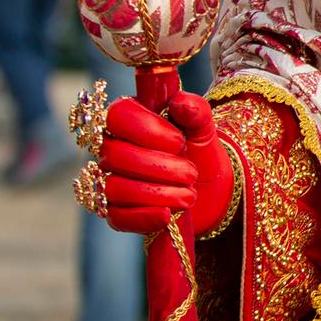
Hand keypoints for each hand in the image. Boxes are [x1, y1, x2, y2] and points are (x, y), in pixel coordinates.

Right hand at [92, 93, 235, 236]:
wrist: (210, 189)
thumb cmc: (199, 152)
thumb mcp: (204, 130)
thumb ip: (196, 112)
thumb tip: (181, 102)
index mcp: (130, 120)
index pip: (117, 115)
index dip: (146, 129)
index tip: (179, 142)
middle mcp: (112, 150)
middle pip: (115, 155)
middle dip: (158, 166)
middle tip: (191, 173)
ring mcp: (110, 181)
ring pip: (114, 187)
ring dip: (155, 193)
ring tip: (189, 195)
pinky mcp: (117, 212)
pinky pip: (115, 217)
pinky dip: (142, 217)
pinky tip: (167, 215)